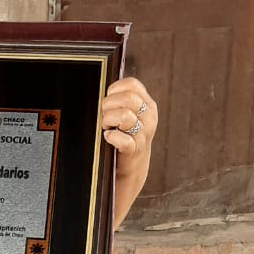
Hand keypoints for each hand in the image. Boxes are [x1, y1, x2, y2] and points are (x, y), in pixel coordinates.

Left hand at [102, 77, 157, 227]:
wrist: (132, 168)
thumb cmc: (124, 137)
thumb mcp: (129, 115)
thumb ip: (122, 100)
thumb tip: (103, 89)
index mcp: (148, 104)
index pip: (131, 85)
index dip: (114, 90)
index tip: (108, 101)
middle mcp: (150, 117)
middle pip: (127, 98)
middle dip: (108, 105)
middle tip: (104, 117)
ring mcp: (144, 134)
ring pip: (124, 116)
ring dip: (108, 121)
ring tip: (106, 128)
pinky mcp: (135, 150)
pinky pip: (123, 139)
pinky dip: (111, 137)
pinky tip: (108, 138)